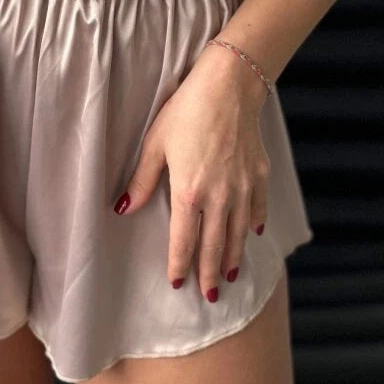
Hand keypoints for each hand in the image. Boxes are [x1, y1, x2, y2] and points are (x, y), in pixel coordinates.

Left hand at [112, 46, 269, 301]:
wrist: (230, 86)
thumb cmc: (186, 110)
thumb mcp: (155, 143)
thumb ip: (142, 180)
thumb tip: (124, 208)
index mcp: (190, 191)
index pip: (183, 240)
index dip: (180, 264)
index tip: (177, 283)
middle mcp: (220, 196)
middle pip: (214, 245)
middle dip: (209, 274)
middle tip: (210, 296)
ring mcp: (243, 187)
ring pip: (238, 233)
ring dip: (233, 257)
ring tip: (229, 277)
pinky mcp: (260, 174)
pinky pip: (257, 208)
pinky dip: (253, 225)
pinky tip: (251, 235)